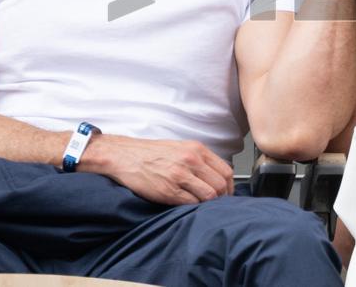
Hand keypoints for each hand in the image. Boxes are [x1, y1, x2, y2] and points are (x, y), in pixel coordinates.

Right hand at [85, 135, 233, 205]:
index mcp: (196, 149)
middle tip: (216, 205)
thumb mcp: (180, 148)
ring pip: (209, 196)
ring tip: (202, 207)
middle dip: (222, 199)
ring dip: (208, 205)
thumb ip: (199, 160)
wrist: (125, 156)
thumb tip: (216, 176)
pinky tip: (188, 206)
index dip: (229, 187)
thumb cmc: (151, 153)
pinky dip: (193, 208)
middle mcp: (191, 160)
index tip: (226, 194)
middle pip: (220, 186)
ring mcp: (180, 175)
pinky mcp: (168, 190)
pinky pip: (191, 204)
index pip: (226, 171)